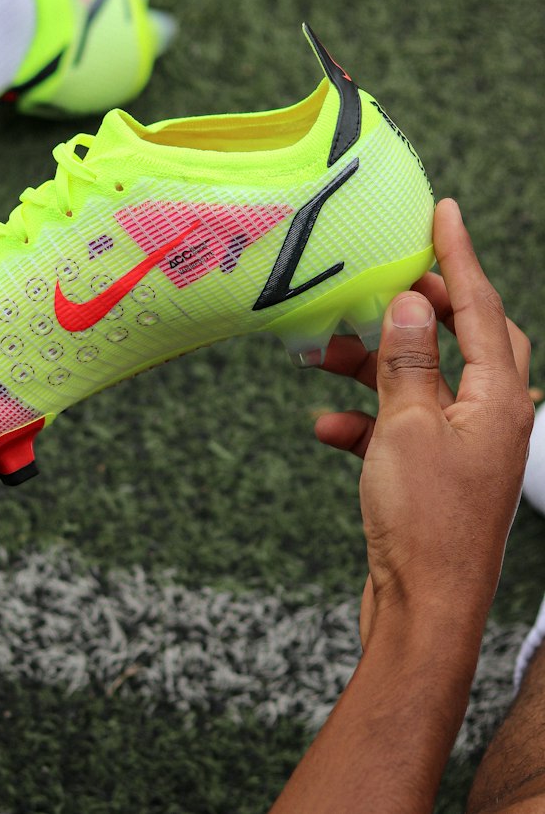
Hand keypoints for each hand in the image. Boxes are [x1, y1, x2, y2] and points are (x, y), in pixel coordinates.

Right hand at [315, 198, 531, 648]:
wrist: (422, 611)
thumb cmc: (423, 521)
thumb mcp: (406, 425)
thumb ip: (407, 358)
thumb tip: (406, 301)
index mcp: (500, 398)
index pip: (480, 306)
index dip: (459, 255)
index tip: (444, 212)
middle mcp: (493, 417)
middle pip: (463, 339)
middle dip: (417, 310)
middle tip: (381, 283)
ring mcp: (467, 448)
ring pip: (425, 381)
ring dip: (377, 367)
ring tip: (324, 356)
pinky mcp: (438, 475)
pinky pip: (403, 429)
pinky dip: (367, 421)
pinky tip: (326, 424)